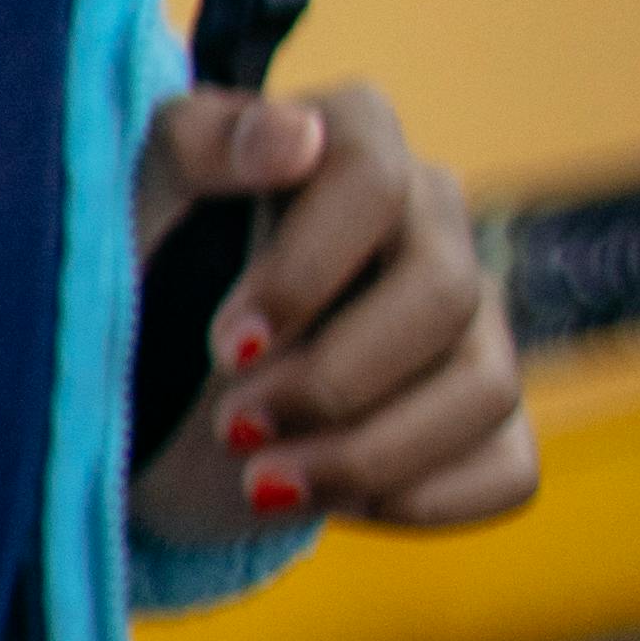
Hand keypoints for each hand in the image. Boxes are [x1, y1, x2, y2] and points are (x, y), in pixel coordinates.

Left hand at [130, 80, 537, 542]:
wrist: (138, 395)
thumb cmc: (137, 276)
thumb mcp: (129, 203)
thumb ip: (196, 148)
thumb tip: (297, 137)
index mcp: (352, 143)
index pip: (374, 178)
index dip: (305, 271)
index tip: (229, 345)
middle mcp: (429, 224)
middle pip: (444, 291)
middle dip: (333, 379)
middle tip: (233, 425)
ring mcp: (470, 323)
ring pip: (487, 386)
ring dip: (369, 454)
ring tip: (262, 484)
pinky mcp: (481, 420)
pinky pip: (509, 466)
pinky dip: (423, 499)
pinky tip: (332, 503)